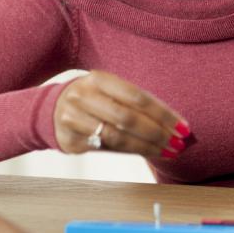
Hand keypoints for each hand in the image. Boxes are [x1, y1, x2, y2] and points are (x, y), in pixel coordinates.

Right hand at [54, 71, 189, 158]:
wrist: (50, 111)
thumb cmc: (94, 100)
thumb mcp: (110, 92)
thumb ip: (136, 105)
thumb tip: (174, 125)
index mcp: (99, 79)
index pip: (138, 97)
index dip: (163, 113)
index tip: (183, 127)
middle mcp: (83, 96)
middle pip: (128, 118)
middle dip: (158, 133)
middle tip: (178, 143)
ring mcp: (73, 118)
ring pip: (117, 137)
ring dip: (146, 146)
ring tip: (167, 151)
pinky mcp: (70, 139)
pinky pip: (106, 148)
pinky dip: (130, 151)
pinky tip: (147, 153)